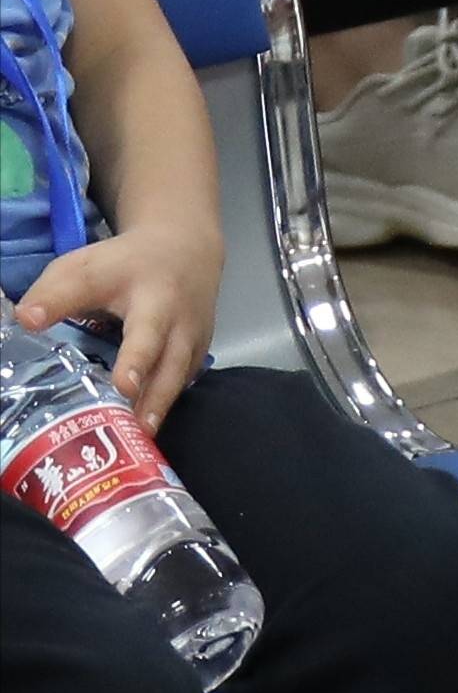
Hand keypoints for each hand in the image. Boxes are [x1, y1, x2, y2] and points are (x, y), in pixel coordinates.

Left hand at [14, 220, 218, 423]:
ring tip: (136, 443)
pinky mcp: (197, 354)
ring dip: (158, 411)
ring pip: (177, 380)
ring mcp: (194, 340)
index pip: (144, 331)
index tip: (121, 386)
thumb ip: (55, 294)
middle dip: (152, 397)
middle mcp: (181, 323)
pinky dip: (163, 406)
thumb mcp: (88, 267)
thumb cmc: (125, 264)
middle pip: (169, 364)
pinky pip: (181, 383)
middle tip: (134, 431)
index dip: (134, 360)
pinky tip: (141, 431)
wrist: (186, 249)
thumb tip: (24, 321)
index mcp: (154, 298)